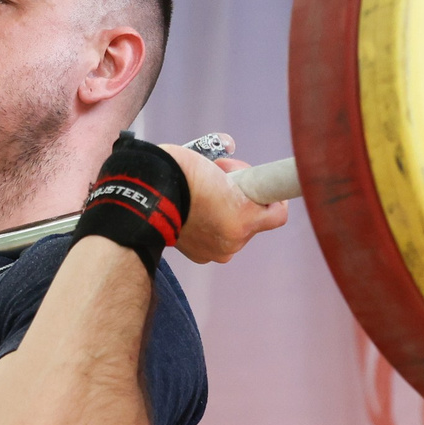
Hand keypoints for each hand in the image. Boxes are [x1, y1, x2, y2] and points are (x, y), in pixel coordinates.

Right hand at [158, 144, 287, 265]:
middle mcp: (233, 242)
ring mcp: (215, 252)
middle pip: (253, 218)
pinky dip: (211, 223)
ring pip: (234, 227)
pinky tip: (195, 207)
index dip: (270, 193)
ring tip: (204, 191)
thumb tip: (237, 182)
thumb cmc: (183, 175)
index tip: (260, 184)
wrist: (146, 192)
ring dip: (225, 209)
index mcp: (244, 222)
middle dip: (242, 196)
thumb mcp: (222, 168)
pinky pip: (216, 237)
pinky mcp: (199, 255)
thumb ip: (241, 181)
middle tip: (223, 175)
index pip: (277, 214)